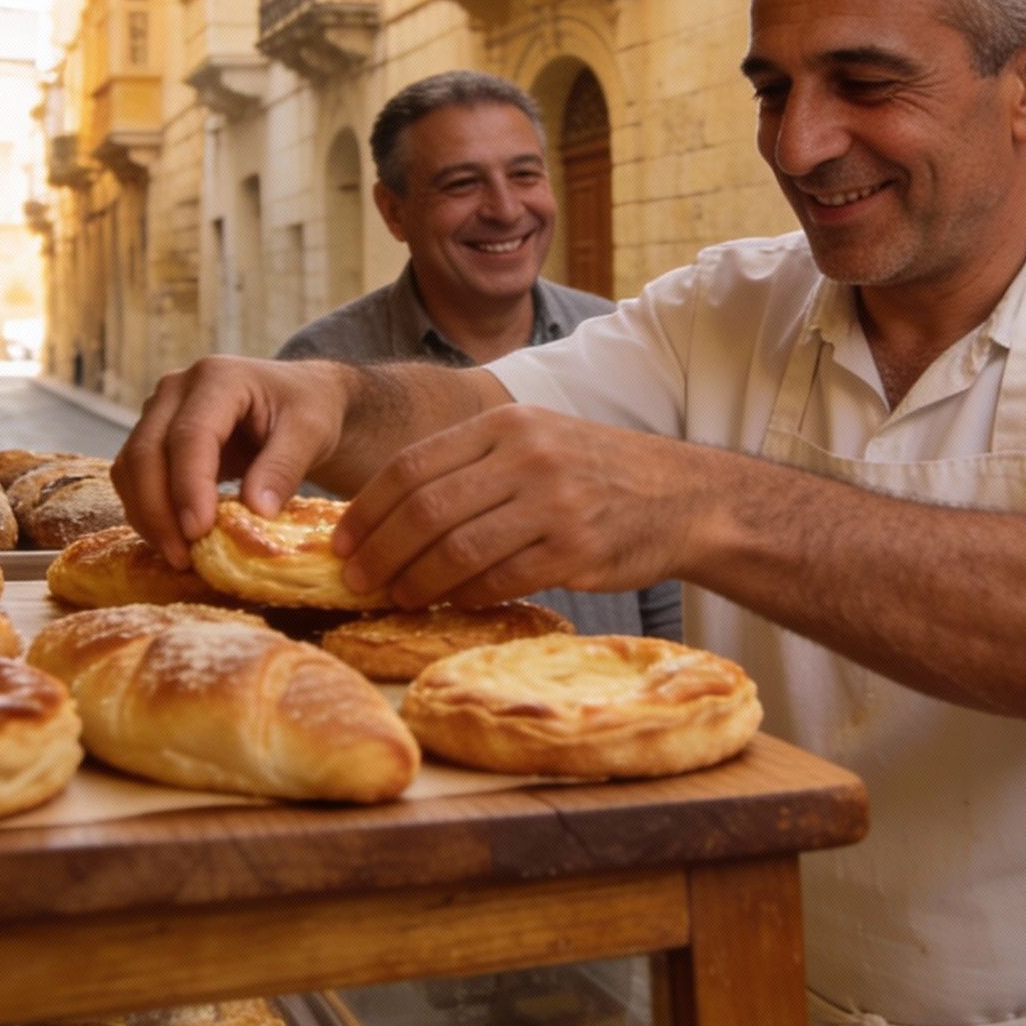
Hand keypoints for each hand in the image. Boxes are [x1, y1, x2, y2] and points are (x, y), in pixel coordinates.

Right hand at [111, 356, 349, 567]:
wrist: (300, 398)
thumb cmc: (308, 408)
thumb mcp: (310, 432)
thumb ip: (283, 467)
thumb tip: (256, 512)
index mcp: (218, 378)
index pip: (190, 435)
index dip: (189, 486)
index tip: (198, 531)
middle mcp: (177, 389)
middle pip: (146, 451)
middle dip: (158, 510)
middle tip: (183, 558)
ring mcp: (159, 412)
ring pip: (130, 467)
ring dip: (148, 516)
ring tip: (180, 557)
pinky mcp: (155, 438)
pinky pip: (134, 478)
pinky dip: (148, 512)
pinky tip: (173, 541)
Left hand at [335, 405, 698, 607]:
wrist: (684, 496)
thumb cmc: (595, 474)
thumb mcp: (536, 440)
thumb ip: (472, 464)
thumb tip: (389, 511)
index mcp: (507, 421)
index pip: (413, 464)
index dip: (367, 508)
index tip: (341, 542)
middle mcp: (528, 455)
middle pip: (426, 509)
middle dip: (380, 550)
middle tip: (356, 580)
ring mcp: (555, 502)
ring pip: (457, 549)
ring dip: (415, 581)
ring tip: (395, 597)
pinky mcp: (577, 550)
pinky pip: (500, 581)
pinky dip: (465, 596)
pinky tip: (450, 603)